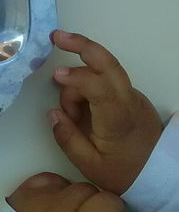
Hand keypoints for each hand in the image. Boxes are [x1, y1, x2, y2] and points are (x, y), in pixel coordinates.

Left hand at [7, 172, 122, 211]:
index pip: (109, 201)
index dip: (112, 208)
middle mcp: (58, 207)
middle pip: (88, 189)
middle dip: (90, 203)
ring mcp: (38, 197)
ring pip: (67, 183)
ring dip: (70, 195)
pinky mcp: (21, 192)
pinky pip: (45, 179)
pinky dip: (51, 187)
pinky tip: (50, 203)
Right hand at [49, 30, 163, 193]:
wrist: (159, 175)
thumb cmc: (124, 172)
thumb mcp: (90, 165)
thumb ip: (67, 139)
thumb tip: (53, 114)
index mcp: (117, 118)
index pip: (98, 85)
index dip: (75, 76)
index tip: (56, 76)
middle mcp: (128, 100)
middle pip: (107, 62)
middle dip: (81, 45)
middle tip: (56, 37)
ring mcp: (132, 96)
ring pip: (101, 72)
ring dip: (80, 80)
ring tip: (71, 112)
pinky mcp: (131, 97)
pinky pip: (106, 81)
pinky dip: (89, 84)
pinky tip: (81, 105)